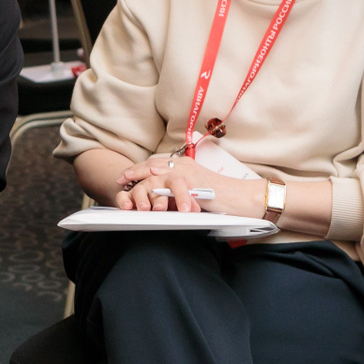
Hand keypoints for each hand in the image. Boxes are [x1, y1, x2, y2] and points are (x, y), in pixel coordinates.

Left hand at [114, 153, 262, 215]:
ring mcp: (188, 173)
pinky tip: (147, 196)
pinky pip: (170, 185)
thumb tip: (164, 199)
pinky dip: (157, 191)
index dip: (139, 169)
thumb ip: (179, 191)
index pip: (156, 164)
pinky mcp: (193, 183)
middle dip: (134, 172)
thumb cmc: (223, 197)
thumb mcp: (196, 191)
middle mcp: (184, 165)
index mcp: (184, 166)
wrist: (243, 197)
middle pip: (152, 165)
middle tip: (121, 180)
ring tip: (129, 189)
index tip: (125, 176)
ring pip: (157, 174)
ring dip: (142, 183)